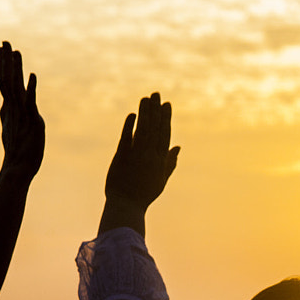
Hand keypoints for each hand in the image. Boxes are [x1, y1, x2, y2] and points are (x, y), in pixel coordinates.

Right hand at [0, 41, 43, 177]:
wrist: (18, 169)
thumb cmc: (18, 150)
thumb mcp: (12, 128)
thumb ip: (8, 114)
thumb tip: (4, 104)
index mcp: (9, 108)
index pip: (4, 81)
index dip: (2, 64)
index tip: (1, 47)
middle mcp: (12, 109)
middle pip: (6, 80)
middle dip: (5, 60)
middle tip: (4, 41)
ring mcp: (21, 115)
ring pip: (15, 87)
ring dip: (15, 69)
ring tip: (15, 52)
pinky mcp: (31, 122)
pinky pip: (30, 102)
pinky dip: (31, 88)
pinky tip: (33, 75)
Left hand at [104, 92, 179, 211]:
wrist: (126, 206)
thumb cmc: (144, 195)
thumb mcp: (161, 179)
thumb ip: (170, 162)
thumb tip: (178, 147)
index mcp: (160, 160)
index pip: (164, 134)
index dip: (166, 118)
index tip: (167, 104)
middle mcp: (149, 156)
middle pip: (154, 128)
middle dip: (156, 110)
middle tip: (156, 94)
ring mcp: (136, 155)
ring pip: (142, 130)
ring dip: (145, 113)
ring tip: (145, 98)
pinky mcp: (122, 157)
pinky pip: (126, 138)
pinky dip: (130, 125)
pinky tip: (132, 114)